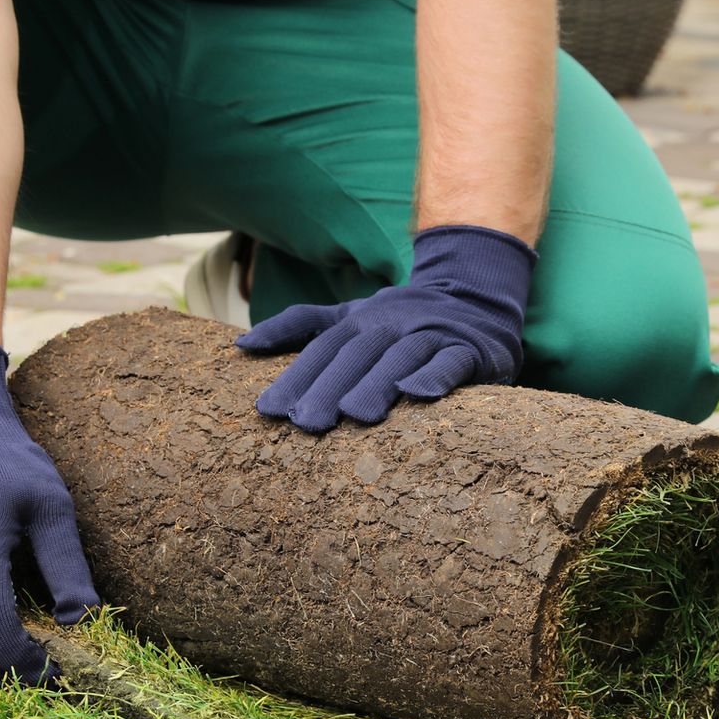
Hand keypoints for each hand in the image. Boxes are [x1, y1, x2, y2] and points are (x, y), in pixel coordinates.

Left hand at [234, 225, 535, 432]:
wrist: (477, 294)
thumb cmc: (403, 319)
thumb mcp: (350, 316)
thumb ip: (300, 326)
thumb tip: (242, 346)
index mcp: (359, 321)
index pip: (322, 350)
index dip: (296, 378)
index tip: (269, 411)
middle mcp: (391, 324)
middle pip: (355, 356)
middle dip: (329, 388)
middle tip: (307, 425)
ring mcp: (430, 334)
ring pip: (399, 358)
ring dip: (377, 384)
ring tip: (356, 416)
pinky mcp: (469, 349)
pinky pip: (451, 362)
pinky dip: (435, 376)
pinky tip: (419, 394)